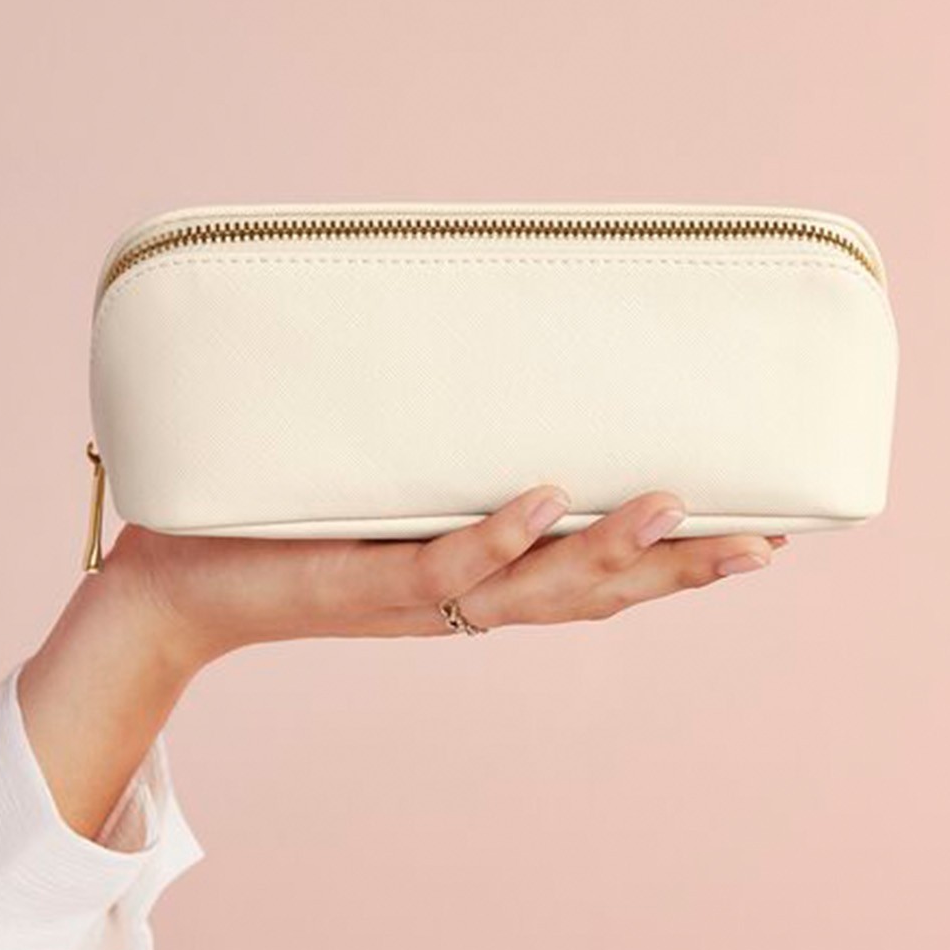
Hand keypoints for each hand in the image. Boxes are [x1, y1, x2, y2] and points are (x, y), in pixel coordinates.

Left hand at [109, 487, 786, 666]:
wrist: (183, 579)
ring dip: (613, 552)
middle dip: (683, 575)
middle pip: (596, 597)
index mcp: (488, 580)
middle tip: (767, 545)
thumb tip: (500, 351)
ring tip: (681, 506)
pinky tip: (546, 495)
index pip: (602, 582)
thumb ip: (450, 438)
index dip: (683, 569)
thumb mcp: (392, 481)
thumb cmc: (291, 524)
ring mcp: (423, 594)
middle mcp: (470, 599)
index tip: (766, 538)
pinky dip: (501, 532)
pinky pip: (445, 561)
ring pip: (538, 588)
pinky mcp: (364, 578)